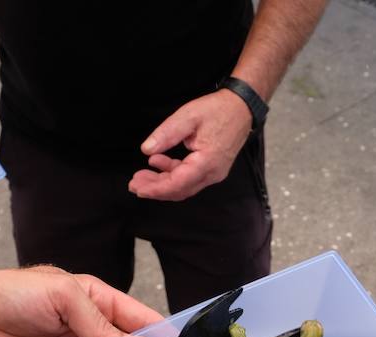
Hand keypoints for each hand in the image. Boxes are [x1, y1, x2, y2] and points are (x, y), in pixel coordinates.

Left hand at [128, 90, 253, 201]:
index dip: (156, 188)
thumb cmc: (218, 110)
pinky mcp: (212, 169)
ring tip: (141, 176)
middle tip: (134, 184)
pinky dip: (172, 174)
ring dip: (162, 183)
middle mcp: (212, 173)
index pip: (178, 183)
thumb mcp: (188, 116)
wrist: (241, 107)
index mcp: (207, 162)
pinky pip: (190, 178)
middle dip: (155, 189)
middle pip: (180, 190)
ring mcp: (214, 173)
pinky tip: (157, 163)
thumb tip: (146, 150)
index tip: (137, 187)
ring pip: (184, 186)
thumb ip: (166, 134)